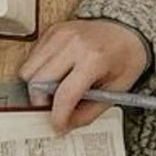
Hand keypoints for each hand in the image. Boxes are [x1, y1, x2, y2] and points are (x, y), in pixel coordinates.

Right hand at [18, 18, 149, 130]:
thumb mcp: (116, 91)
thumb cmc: (125, 58)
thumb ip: (89, 112)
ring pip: (28, 71)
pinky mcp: (51, 32)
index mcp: (94, 58)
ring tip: (54, 90)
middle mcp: (73, 44)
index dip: (58, 117)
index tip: (57, 126)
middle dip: (41, 102)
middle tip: (54, 108)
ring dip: (36, 87)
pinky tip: (55, 74)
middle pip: (37, 83)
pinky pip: (31, 59)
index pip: (64, 95)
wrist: (127, 29)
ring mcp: (59, 35)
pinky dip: (38, 72)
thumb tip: (65, 125)